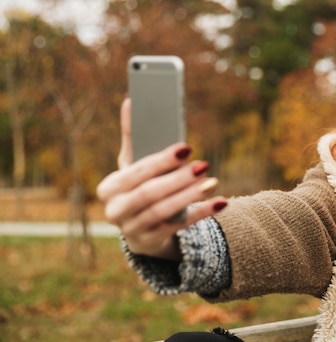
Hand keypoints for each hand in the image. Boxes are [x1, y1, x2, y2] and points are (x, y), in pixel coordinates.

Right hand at [96, 98, 227, 259]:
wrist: (139, 226)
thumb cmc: (137, 187)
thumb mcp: (132, 165)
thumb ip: (133, 136)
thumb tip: (130, 100)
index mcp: (109, 188)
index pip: (135, 172)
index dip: (161, 160)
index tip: (186, 147)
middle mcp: (115, 210)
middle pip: (149, 194)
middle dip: (178, 179)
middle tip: (203, 164)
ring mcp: (132, 229)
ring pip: (164, 212)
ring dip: (190, 196)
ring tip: (212, 181)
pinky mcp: (152, 241)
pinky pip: (180, 227)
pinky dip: (201, 213)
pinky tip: (220, 201)